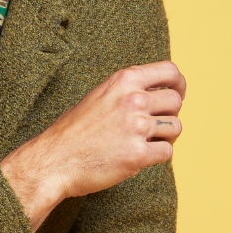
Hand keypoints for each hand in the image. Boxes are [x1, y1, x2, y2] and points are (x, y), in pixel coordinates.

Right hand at [1, 60, 185, 228]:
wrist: (53, 160)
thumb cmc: (73, 131)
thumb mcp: (99, 96)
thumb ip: (128, 91)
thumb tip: (159, 92)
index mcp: (123, 80)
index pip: (170, 71)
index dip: (178, 84)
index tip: (176, 94)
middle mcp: (133, 99)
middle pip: (176, 101)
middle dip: (169, 114)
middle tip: (154, 126)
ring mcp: (137, 127)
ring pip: (176, 127)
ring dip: (164, 136)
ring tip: (143, 142)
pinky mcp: (139, 155)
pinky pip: (167, 152)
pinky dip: (157, 156)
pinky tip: (138, 156)